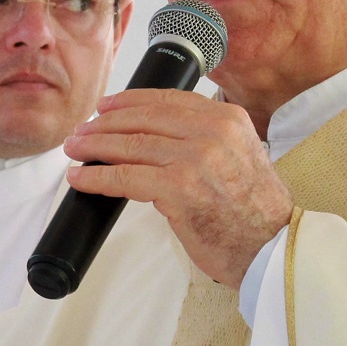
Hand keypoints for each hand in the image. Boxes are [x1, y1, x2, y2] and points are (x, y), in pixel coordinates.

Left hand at [64, 89, 290, 286]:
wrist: (271, 247)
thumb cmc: (254, 211)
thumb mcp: (241, 155)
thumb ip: (209, 137)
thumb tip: (159, 133)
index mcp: (227, 119)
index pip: (167, 98)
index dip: (129, 101)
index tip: (106, 107)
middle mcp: (212, 132)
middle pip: (143, 118)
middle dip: (104, 124)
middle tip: (81, 131)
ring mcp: (195, 159)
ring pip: (130, 145)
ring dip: (94, 147)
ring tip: (75, 150)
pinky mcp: (178, 189)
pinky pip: (125, 177)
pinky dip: (97, 178)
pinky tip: (80, 179)